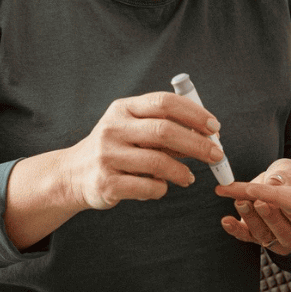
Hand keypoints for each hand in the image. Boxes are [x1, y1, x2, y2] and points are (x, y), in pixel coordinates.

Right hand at [54, 91, 223, 210]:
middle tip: (216, 155)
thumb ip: (163, 127)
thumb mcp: (132, 128)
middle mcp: (113, 129)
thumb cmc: (115, 148)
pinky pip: (148, 187)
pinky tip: (161, 187)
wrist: (73, 174)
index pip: (164, 102)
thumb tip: (207, 135)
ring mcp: (107, 156)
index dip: (194, 114)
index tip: (215, 127)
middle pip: (164, 132)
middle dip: (198, 144)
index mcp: (123, 109)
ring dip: (182, 172)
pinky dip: (162, 189)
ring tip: (188, 177)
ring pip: (158, 163)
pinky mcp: (106, 183)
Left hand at [217, 159, 290, 254]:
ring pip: (265, 235)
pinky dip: (236, 229)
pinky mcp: (261, 239)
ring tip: (240, 203)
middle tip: (258, 202)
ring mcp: (280, 241)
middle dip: (269, 216)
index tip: (275, 195)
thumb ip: (288, 178)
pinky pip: (248, 237)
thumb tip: (275, 182)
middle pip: (284, 231)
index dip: (288, 205)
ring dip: (251, 219)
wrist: (284, 183)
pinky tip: (227, 221)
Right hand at [217, 181, 290, 257]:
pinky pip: (283, 219)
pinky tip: (244, 220)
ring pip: (278, 208)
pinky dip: (263, 219)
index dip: (258, 191)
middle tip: (230, 195)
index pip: (289, 197)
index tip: (230, 188)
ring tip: (235, 205)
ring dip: (256, 209)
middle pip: (278, 199)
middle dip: (252, 198)